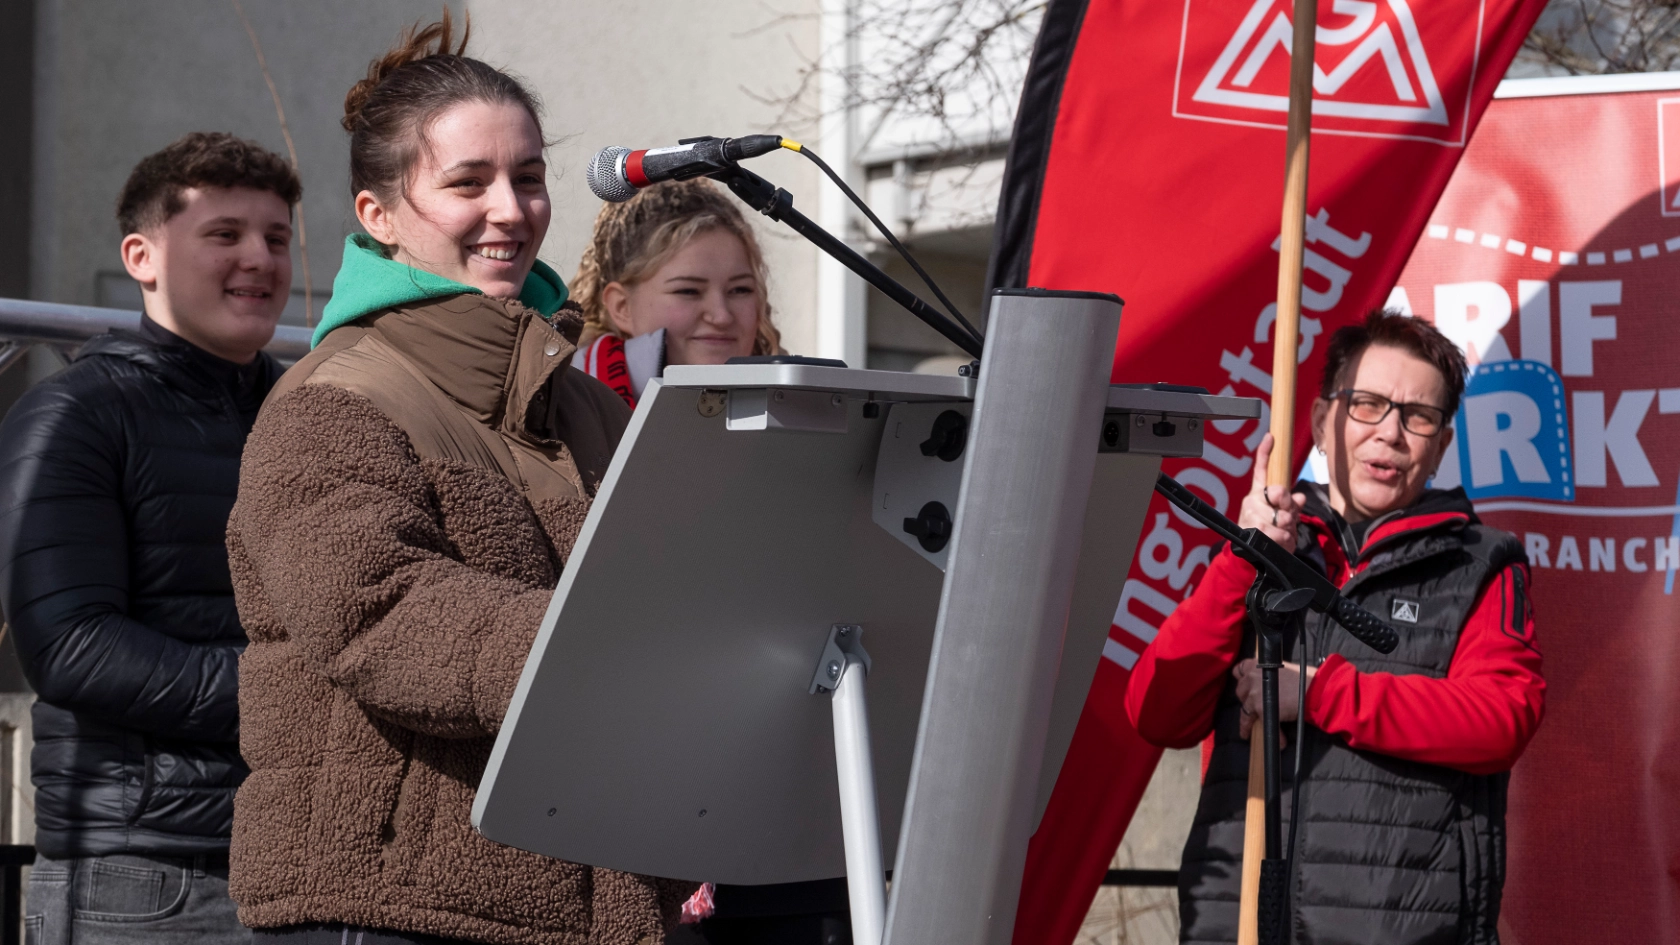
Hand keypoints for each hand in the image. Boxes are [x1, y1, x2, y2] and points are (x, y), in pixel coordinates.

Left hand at [1233, 658, 1315, 741]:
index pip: (1239, 670)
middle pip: (1240, 691)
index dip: (1241, 679)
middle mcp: (1252, 677)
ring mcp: (1254, 694)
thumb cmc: (1304, 678)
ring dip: (1248, 722)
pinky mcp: (1260, 708)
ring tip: (1251, 732)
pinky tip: (1280, 742)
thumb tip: (1268, 686)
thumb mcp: (1282, 670)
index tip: (1244, 685)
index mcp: (1257, 664)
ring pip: (1244, 711)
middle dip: (1246, 700)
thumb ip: (1269, 676)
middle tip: (1255, 706)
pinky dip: (1273, 734)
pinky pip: (1261, 725)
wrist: (1314, 689)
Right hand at [1237, 433, 1306, 553]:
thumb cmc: (1269, 536)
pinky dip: (1286, 541)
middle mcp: (1251, 501)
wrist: (1251, 560)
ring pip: (1282, 516)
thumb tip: (1300, 498)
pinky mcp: (1252, 532)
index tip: (1271, 436)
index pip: (1261, 470)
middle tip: (1287, 521)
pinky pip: (1280, 533)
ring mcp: (1250, 516)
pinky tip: (1280, 543)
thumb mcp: (1283, 520)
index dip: (1265, 453)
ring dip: (1288, 529)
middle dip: (1289, 509)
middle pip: (1279, 493)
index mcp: (1258, 495)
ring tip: (1283, 536)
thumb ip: (1292, 507)